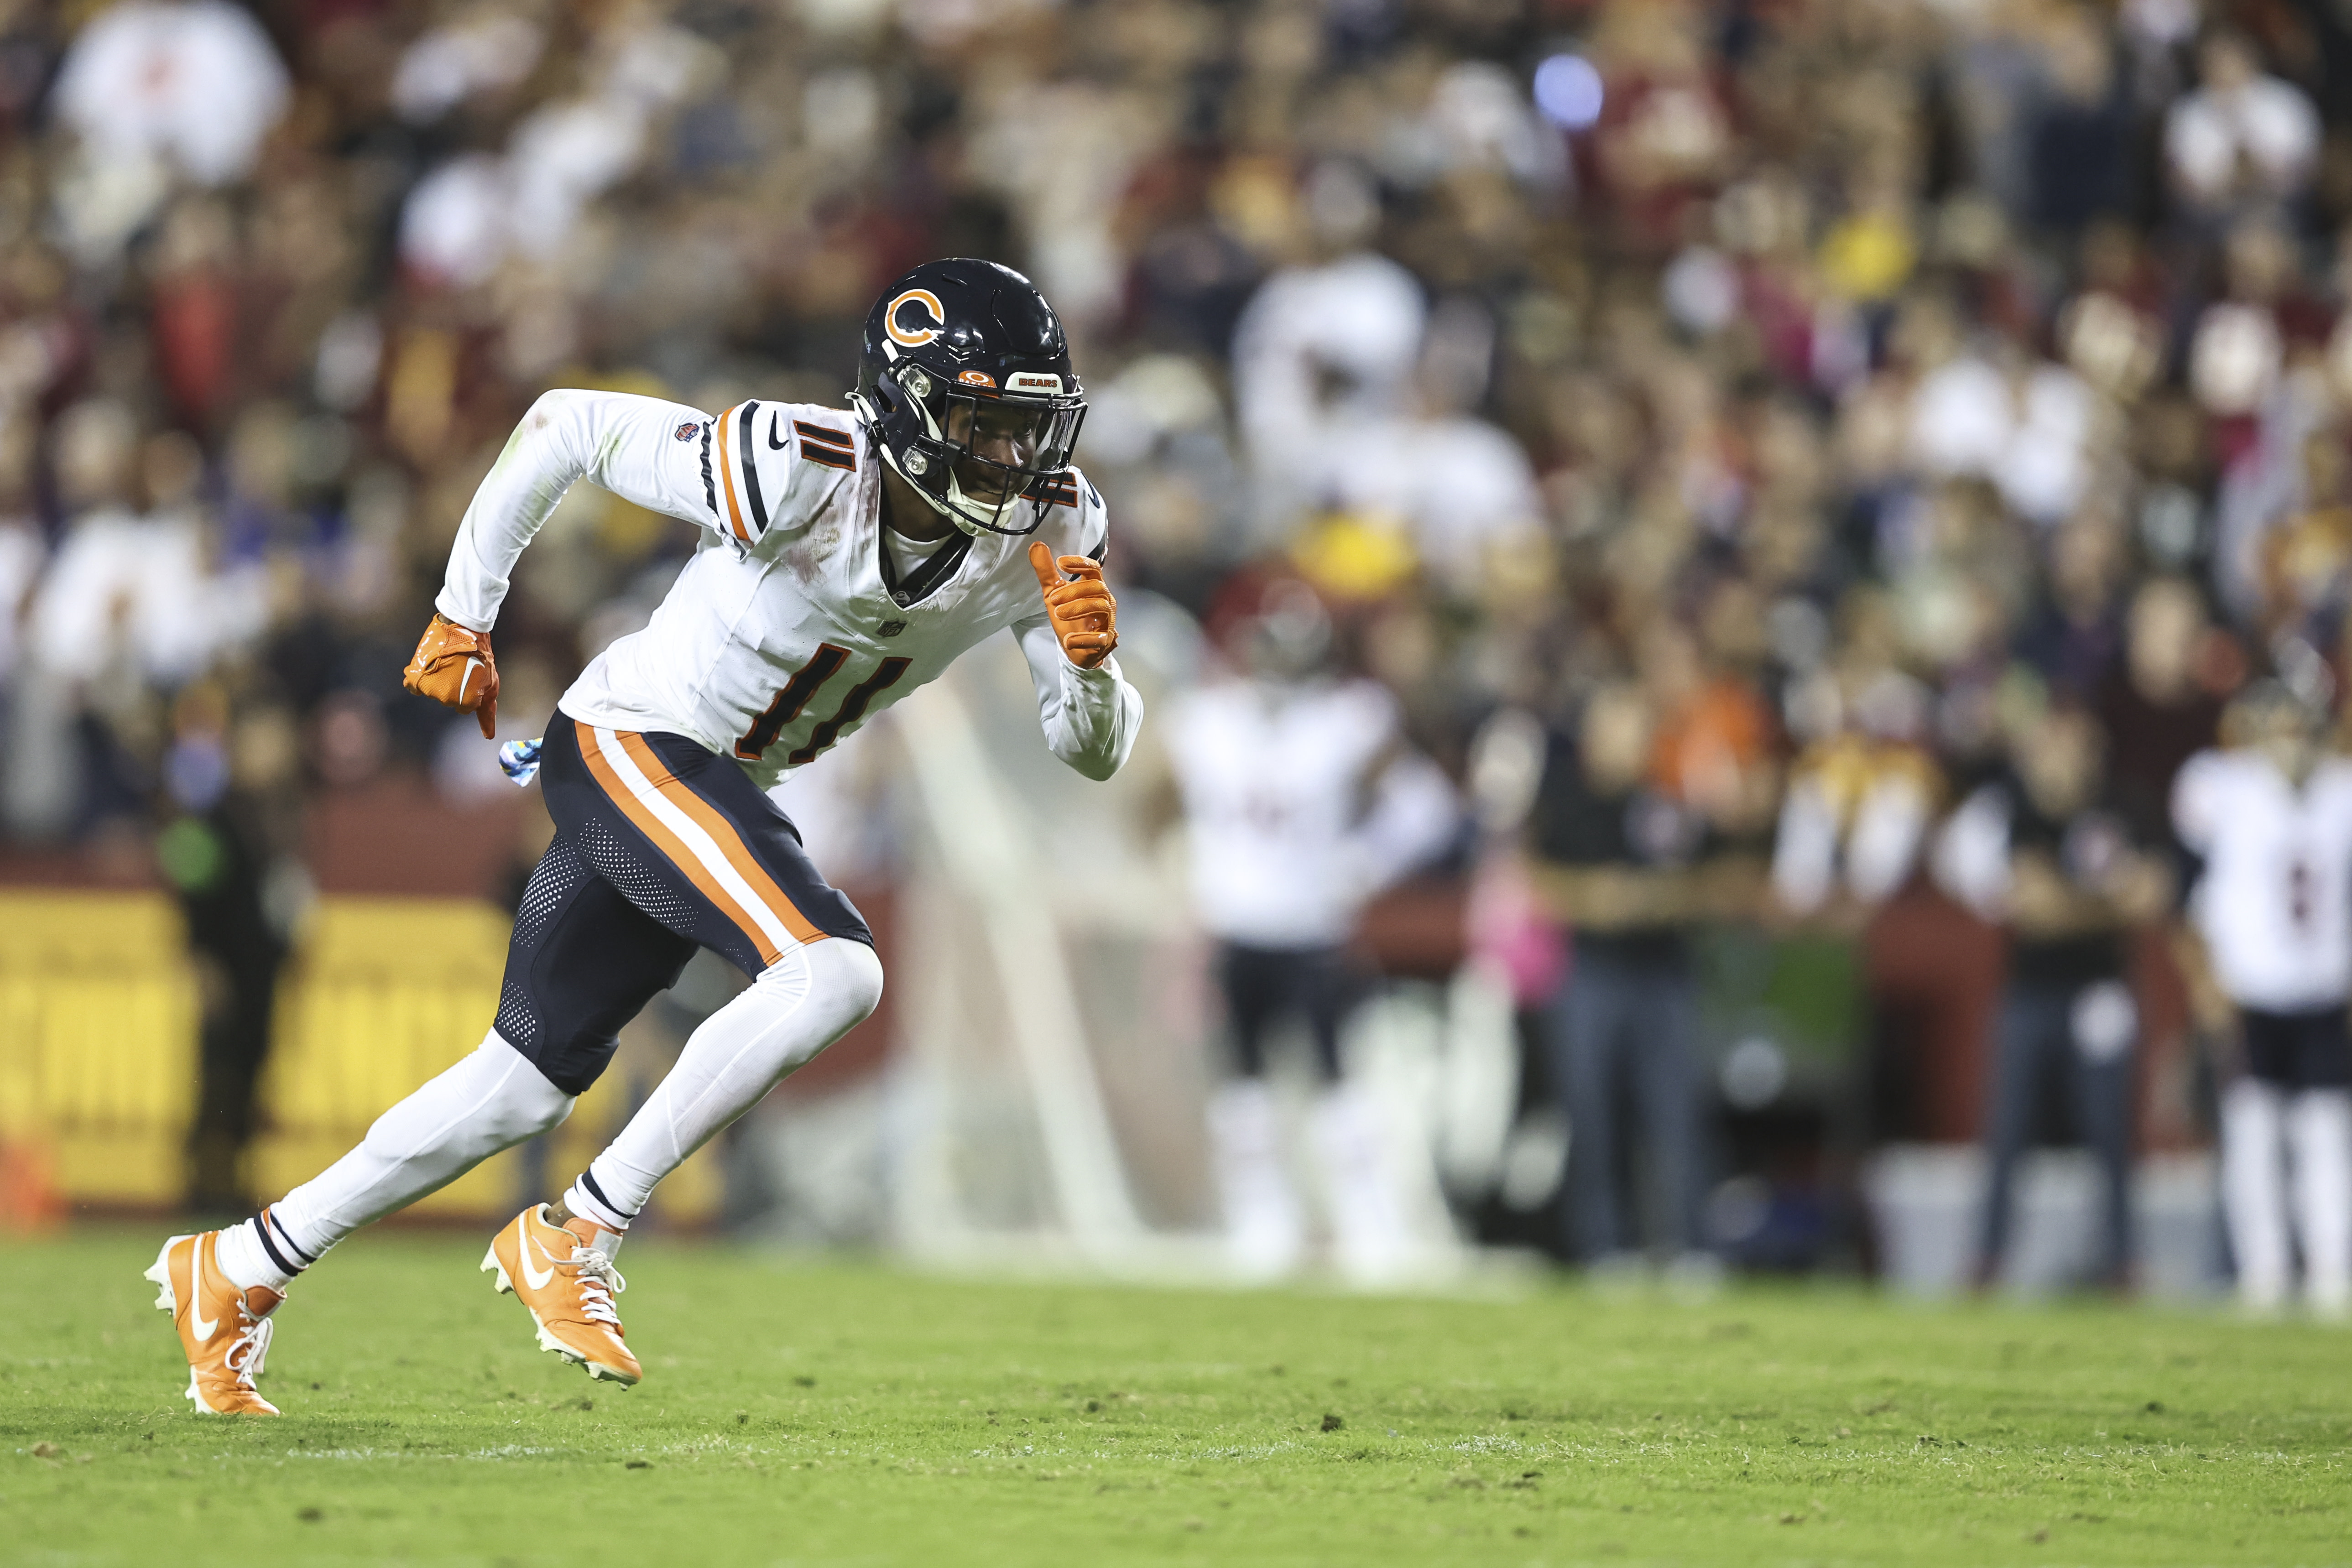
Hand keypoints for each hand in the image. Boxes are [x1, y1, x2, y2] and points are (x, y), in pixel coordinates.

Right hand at [402, 613, 498, 737]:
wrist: (463, 629)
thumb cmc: (481, 656)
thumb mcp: (491, 684)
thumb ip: (487, 712)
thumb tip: (488, 736)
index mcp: (466, 702)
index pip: (464, 708)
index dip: (469, 691)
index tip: (471, 676)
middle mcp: (446, 699)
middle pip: (448, 699)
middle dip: (455, 685)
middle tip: (460, 667)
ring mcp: (430, 688)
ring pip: (433, 691)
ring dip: (438, 680)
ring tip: (447, 663)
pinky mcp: (415, 676)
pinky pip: (412, 687)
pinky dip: (418, 680)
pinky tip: (427, 669)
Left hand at [1028, 542, 1117, 669]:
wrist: (1075, 647)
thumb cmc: (1068, 616)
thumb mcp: (1053, 593)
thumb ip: (1045, 572)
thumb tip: (1036, 546)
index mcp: (1093, 587)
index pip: (1094, 568)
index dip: (1079, 563)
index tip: (1060, 563)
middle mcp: (1104, 600)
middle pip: (1097, 586)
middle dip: (1074, 590)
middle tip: (1052, 598)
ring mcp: (1106, 620)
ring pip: (1101, 606)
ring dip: (1078, 608)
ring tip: (1057, 613)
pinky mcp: (1104, 640)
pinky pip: (1100, 637)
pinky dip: (1083, 639)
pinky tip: (1068, 640)